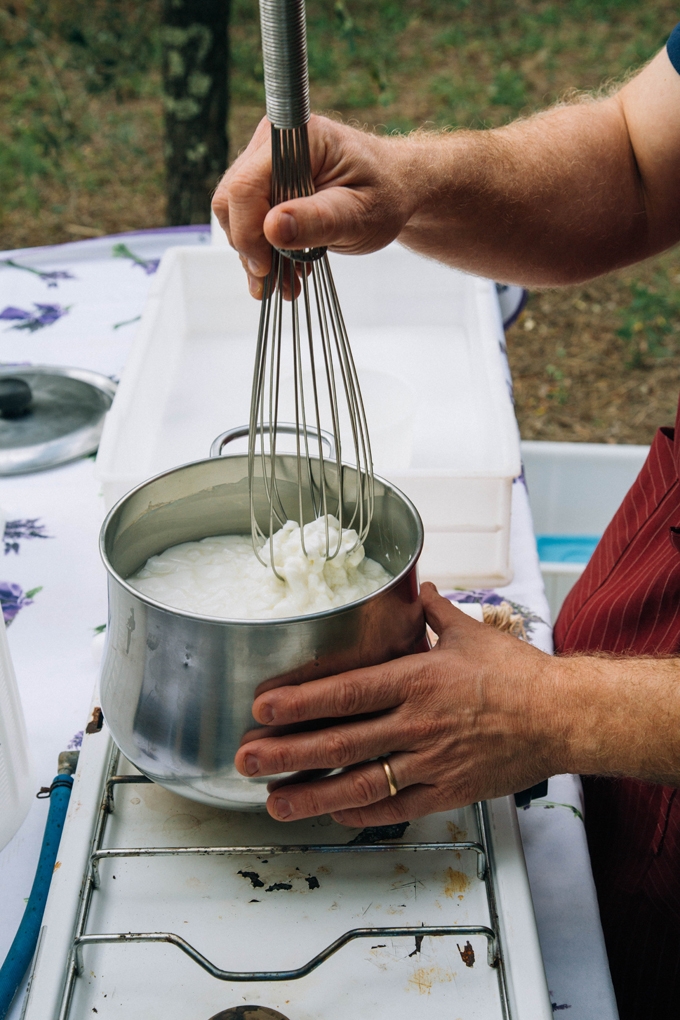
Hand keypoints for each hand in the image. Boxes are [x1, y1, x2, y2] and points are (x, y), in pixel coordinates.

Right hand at [212, 115, 414, 297]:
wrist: (391, 190)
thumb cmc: (383, 196)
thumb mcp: (358, 214)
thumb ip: (317, 220)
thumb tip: (272, 228)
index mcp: (298, 139)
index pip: (247, 186)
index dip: (248, 232)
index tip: (266, 269)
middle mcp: (272, 143)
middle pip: (232, 200)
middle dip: (249, 249)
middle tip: (276, 284)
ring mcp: (264, 162)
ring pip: (234, 214)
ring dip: (255, 255)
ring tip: (286, 284)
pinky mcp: (264, 183)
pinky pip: (247, 219)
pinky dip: (262, 250)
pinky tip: (284, 272)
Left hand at [234, 582, 566, 825]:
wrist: (562, 717)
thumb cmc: (517, 675)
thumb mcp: (469, 632)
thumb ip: (433, 611)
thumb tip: (417, 589)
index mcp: (417, 679)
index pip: (346, 691)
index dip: (300, 701)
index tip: (261, 709)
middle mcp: (416, 722)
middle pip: (339, 742)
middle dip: (287, 753)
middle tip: (246, 759)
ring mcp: (430, 761)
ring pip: (360, 784)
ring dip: (312, 795)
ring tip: (273, 802)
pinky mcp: (446, 791)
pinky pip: (396, 808)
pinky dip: (361, 813)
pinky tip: (333, 814)